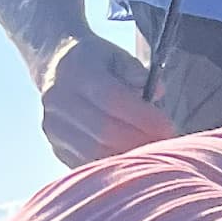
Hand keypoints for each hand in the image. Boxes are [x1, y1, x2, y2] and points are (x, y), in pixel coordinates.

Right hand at [36, 33, 164, 166]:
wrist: (54, 65)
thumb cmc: (96, 61)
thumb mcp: (117, 55)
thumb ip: (137, 71)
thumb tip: (158, 92)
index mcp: (77, 71)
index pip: (112, 99)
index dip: (143, 117)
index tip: (168, 126)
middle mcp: (59, 99)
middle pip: (104, 131)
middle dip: (141, 141)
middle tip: (166, 144)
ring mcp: (54, 126)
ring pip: (95, 152)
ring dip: (129, 157)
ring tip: (153, 154)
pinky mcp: (56, 145)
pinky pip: (87, 163)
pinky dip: (113, 165)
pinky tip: (132, 159)